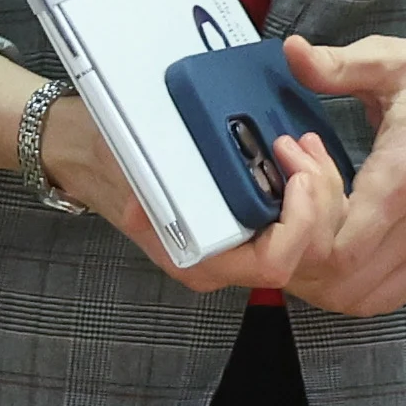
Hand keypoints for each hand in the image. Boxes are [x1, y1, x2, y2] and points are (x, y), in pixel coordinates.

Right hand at [43, 91, 336, 297]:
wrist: (84, 154)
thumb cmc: (105, 160)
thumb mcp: (126, 167)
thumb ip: (149, 189)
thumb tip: (156, 199)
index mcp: (199, 259)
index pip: (275, 264)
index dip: (298, 223)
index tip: (295, 173)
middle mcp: (226, 260)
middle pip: (305, 251)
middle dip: (321, 197)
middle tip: (302, 146)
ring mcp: (239, 241)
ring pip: (310, 235)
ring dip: (321, 188)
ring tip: (304, 142)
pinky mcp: (246, 219)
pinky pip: (295, 215)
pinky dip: (308, 183)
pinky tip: (298, 148)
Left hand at [278, 28, 405, 314]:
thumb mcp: (392, 59)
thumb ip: (335, 65)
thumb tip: (290, 51)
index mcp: (404, 180)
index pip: (334, 251)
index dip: (296, 223)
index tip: (294, 166)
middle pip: (339, 285)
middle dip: (298, 250)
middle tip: (293, 196)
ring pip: (363, 299)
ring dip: (323, 271)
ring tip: (314, 216)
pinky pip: (391, 291)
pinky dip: (354, 278)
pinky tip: (345, 229)